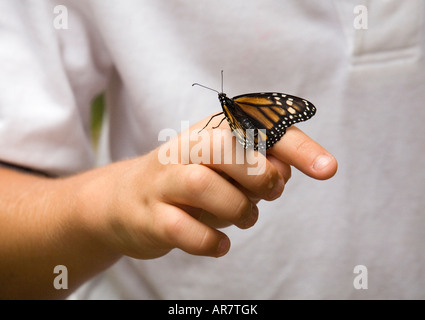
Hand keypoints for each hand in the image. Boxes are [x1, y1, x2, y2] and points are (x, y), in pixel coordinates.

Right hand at [75, 115, 336, 259]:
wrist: (126, 201)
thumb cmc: (189, 183)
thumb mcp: (225, 166)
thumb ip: (259, 164)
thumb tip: (290, 168)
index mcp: (208, 130)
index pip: (257, 128)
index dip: (296, 147)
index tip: (328, 169)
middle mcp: (183, 150)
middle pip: (227, 145)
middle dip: (259, 174)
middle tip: (268, 194)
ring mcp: (163, 182)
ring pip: (203, 185)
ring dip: (236, 209)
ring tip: (243, 219)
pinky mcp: (150, 216)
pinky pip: (184, 230)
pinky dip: (211, 242)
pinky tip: (220, 244)